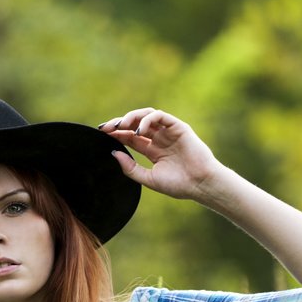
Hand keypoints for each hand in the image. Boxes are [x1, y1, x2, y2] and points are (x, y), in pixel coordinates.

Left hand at [100, 108, 220, 201]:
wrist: (200, 184)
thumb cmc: (178, 185)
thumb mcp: (148, 178)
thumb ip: (130, 168)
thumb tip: (113, 154)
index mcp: (152, 150)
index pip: (130, 137)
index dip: (116, 134)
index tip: (101, 134)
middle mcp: (159, 138)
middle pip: (135, 124)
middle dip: (119, 124)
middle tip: (105, 128)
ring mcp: (169, 132)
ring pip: (147, 116)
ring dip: (131, 117)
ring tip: (120, 126)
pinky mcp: (178, 127)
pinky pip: (160, 116)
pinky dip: (148, 119)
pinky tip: (139, 130)